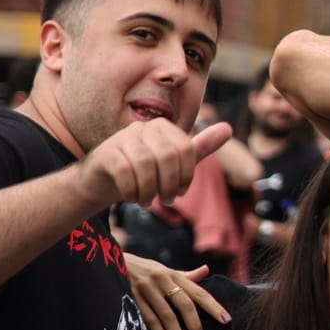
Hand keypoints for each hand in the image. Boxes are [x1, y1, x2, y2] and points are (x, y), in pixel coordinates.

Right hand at [81, 120, 232, 209]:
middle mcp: (142, 127)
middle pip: (168, 155)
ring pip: (146, 163)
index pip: (186, 149)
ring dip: (150, 190)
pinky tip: (132, 199)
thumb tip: (228, 128)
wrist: (102, 182)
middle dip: (170, 184)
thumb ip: (200, 148)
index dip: (187, 175)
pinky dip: (132, 189)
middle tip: (166, 201)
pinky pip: (125, 170)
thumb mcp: (175, 163)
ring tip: (147, 202)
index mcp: (163, 127)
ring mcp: (122, 138)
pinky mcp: (106, 152)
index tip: (180, 193)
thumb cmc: (143, 173)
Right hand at [127, 256, 228, 329]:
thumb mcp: (164, 269)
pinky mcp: (131, 299)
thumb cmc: (143, 269)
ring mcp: (146, 290)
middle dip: (194, 326)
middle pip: (184, 305)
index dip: (213, 306)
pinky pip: (149, 320)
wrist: (108, 261)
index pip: (198, 291)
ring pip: (167, 316)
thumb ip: (186, 275)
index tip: (226, 320)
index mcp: (174, 274)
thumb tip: (206, 270)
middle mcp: (162, 280)